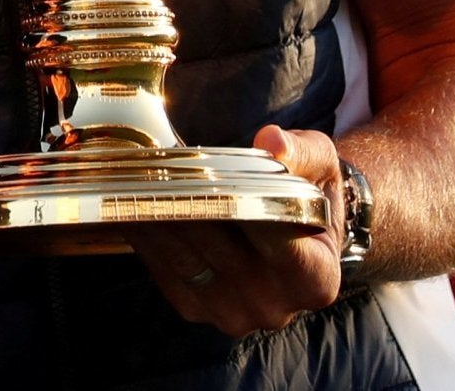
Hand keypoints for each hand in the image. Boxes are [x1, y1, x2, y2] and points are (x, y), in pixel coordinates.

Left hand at [128, 125, 344, 335]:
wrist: (294, 233)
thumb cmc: (310, 192)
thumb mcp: (322, 164)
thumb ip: (305, 152)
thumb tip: (272, 142)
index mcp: (315, 279)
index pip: (280, 244)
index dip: (247, 209)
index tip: (216, 174)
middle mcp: (273, 306)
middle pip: (222, 249)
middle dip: (190, 204)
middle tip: (156, 164)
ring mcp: (230, 313)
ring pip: (185, 258)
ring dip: (157, 216)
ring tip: (135, 177)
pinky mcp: (193, 308)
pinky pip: (161, 268)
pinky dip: (145, 234)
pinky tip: (132, 200)